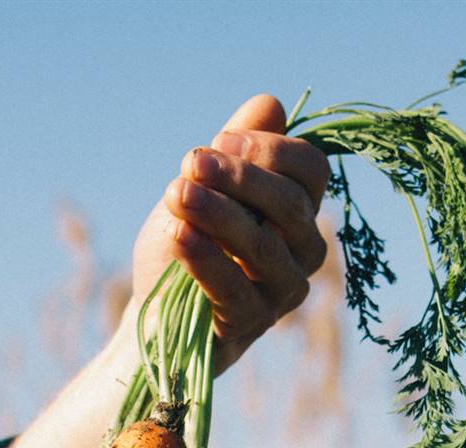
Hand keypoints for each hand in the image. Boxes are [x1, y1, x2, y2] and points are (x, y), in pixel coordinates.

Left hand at [131, 93, 329, 371]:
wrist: (155, 312)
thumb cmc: (184, 244)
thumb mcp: (202, 189)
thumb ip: (233, 151)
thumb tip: (270, 104)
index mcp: (298, 212)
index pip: (310, 171)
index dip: (271, 150)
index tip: (217, 143)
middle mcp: (302, 253)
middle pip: (290, 207)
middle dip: (238, 178)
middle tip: (190, 162)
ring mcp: (281, 293)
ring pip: (263, 248)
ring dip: (218, 214)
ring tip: (176, 193)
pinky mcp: (250, 326)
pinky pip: (234, 291)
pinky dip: (206, 259)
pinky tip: (179, 234)